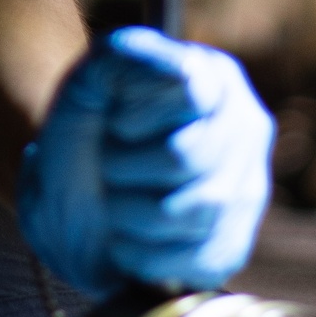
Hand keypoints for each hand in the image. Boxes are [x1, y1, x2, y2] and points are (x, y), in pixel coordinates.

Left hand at [16, 27, 273, 297]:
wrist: (66, 203)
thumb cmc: (80, 133)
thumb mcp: (86, 84)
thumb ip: (120, 56)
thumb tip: (172, 63)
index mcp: (215, 75)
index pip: (190, 93)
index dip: (137, 116)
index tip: (111, 122)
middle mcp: (246, 125)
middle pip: (187, 156)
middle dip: (125, 168)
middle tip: (107, 165)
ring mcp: (249, 187)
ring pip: (195, 211)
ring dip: (131, 213)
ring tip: (115, 202)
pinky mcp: (236, 243)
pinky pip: (200, 260)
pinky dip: (148, 255)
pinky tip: (127, 240)